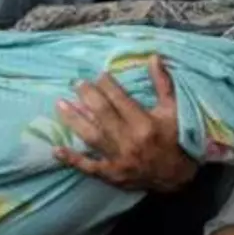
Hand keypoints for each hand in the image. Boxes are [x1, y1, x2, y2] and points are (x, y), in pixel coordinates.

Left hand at [55, 59, 197, 192]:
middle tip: (77, 83)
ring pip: (91, 137)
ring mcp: (118, 159)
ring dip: (74, 120)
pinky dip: (72, 159)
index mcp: (145, 123)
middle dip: (88, 96)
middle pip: (102, 114)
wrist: (177, 176)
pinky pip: (89, 167)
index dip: (107, 85)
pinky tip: (56, 150)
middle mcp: (129, 141)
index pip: (120, 99)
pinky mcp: (111, 174)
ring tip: (60, 104)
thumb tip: (154, 57)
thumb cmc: (175, 139)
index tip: (99, 75)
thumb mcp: (173, 110)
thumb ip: (163, 83)